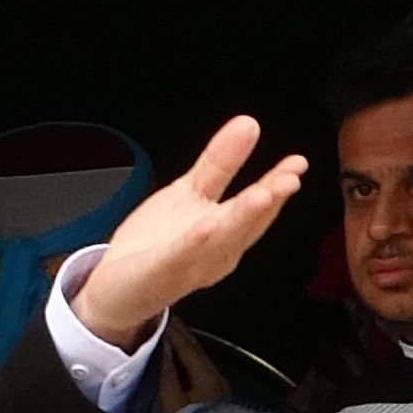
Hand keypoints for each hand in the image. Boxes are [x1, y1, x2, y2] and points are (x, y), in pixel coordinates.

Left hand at [69, 116, 308, 348]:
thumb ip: (220, 162)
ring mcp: (189, 264)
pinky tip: (206, 225)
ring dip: (241, 218)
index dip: (278, 185)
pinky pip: (179, 256)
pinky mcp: (159, 272)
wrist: (116, 288)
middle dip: (269, 201)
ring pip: (219, 240)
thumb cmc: (157, 244)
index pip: (258, 207)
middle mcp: (215, 252)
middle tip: (289, 180)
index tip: (296, 165)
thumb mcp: (190, 193)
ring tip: (260, 195)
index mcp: (227, 233)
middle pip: (245, 224)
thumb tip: (249, 124)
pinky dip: (194, 242)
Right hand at [156, 319, 227, 412]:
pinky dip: (187, 354)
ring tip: (169, 331)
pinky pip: (199, 365)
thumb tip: (162, 349)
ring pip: (198, 355)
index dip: (174, 330)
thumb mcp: (175, 405)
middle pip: (196, 348)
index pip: (188, 347)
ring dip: (183, 342)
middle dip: (180, 331)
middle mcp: (216, 377)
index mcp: (207, 378)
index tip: (161, 316)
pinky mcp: (216, 393)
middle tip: (165, 318)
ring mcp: (218, 385)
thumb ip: (168, 376)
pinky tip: (178, 352)